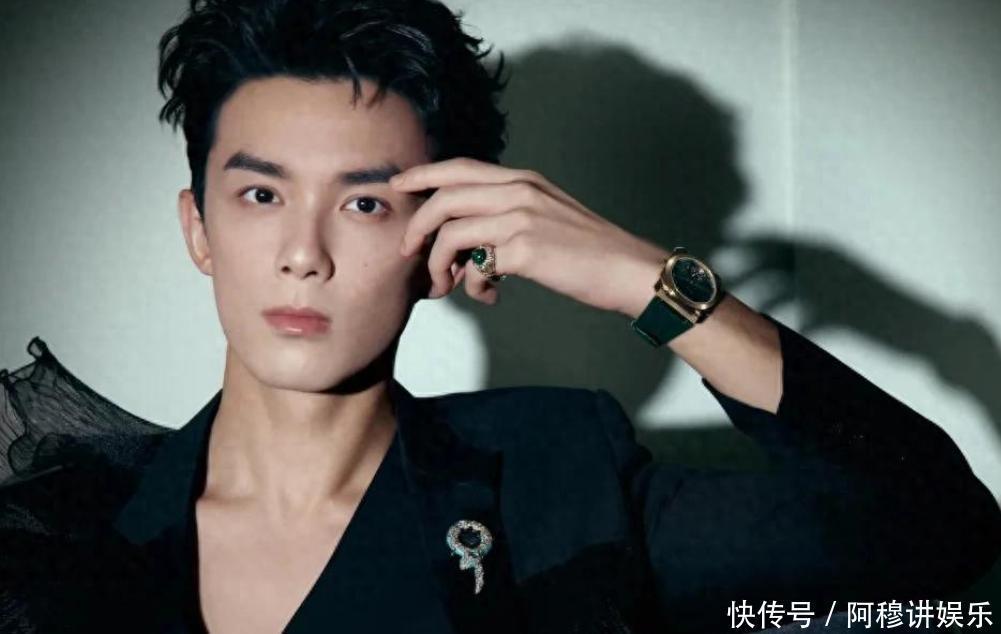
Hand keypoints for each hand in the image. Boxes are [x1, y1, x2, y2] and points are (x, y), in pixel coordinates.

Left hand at [391, 157, 669, 317]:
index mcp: (524, 180)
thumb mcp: (547, 217)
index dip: (423, 174)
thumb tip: (469, 249)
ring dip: (438, 263)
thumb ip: (507, 220)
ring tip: (445, 285)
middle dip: (416, 225)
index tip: (398, 185)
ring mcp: (521, 218)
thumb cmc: (590, 252)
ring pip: (451, 232)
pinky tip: (490, 295)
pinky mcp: (524, 250)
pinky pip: (476, 266)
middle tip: (408, 252)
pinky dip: (473, 285)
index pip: (460, 167)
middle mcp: (519, 191)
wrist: (628, 270)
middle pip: (444, 196)